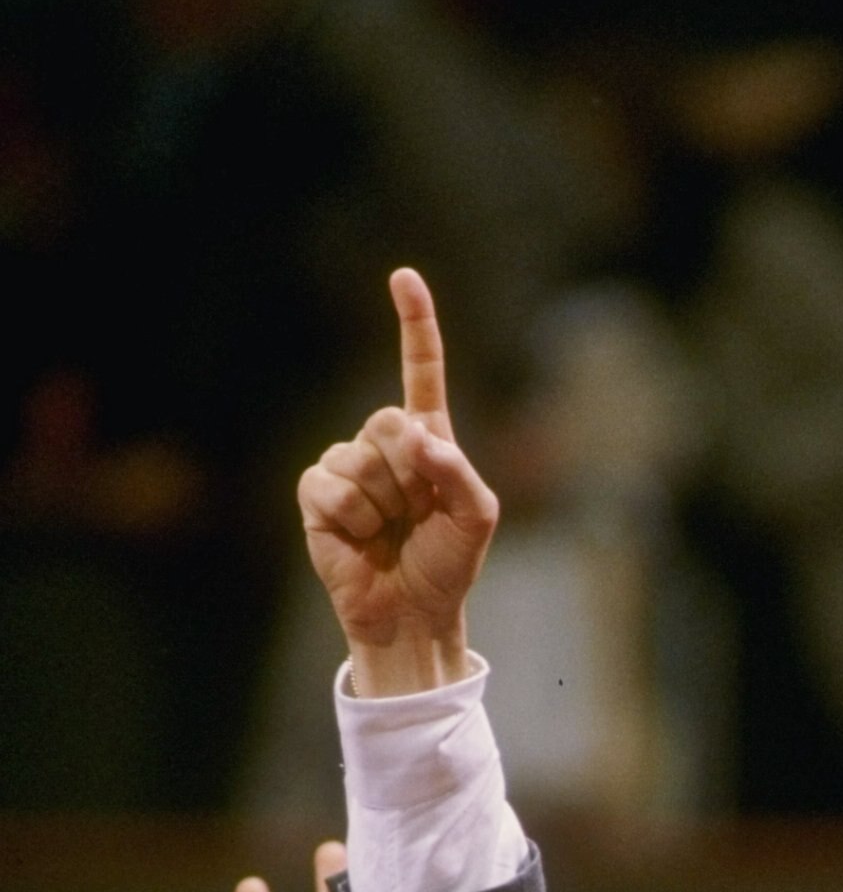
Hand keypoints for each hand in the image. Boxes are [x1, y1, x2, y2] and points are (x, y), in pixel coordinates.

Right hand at [297, 268, 498, 695]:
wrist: (414, 613)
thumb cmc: (447, 563)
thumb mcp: (477, 517)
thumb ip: (458, 471)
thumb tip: (418, 436)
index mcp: (426, 438)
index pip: (420, 370)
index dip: (414, 324)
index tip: (403, 278)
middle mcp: (382, 445)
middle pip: (388, 421)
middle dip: (409, 471)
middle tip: (416, 514)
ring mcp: (344, 466)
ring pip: (360, 461)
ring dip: (384, 506)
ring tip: (389, 533)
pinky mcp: (315, 496)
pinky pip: (331, 488)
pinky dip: (352, 520)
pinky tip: (359, 540)